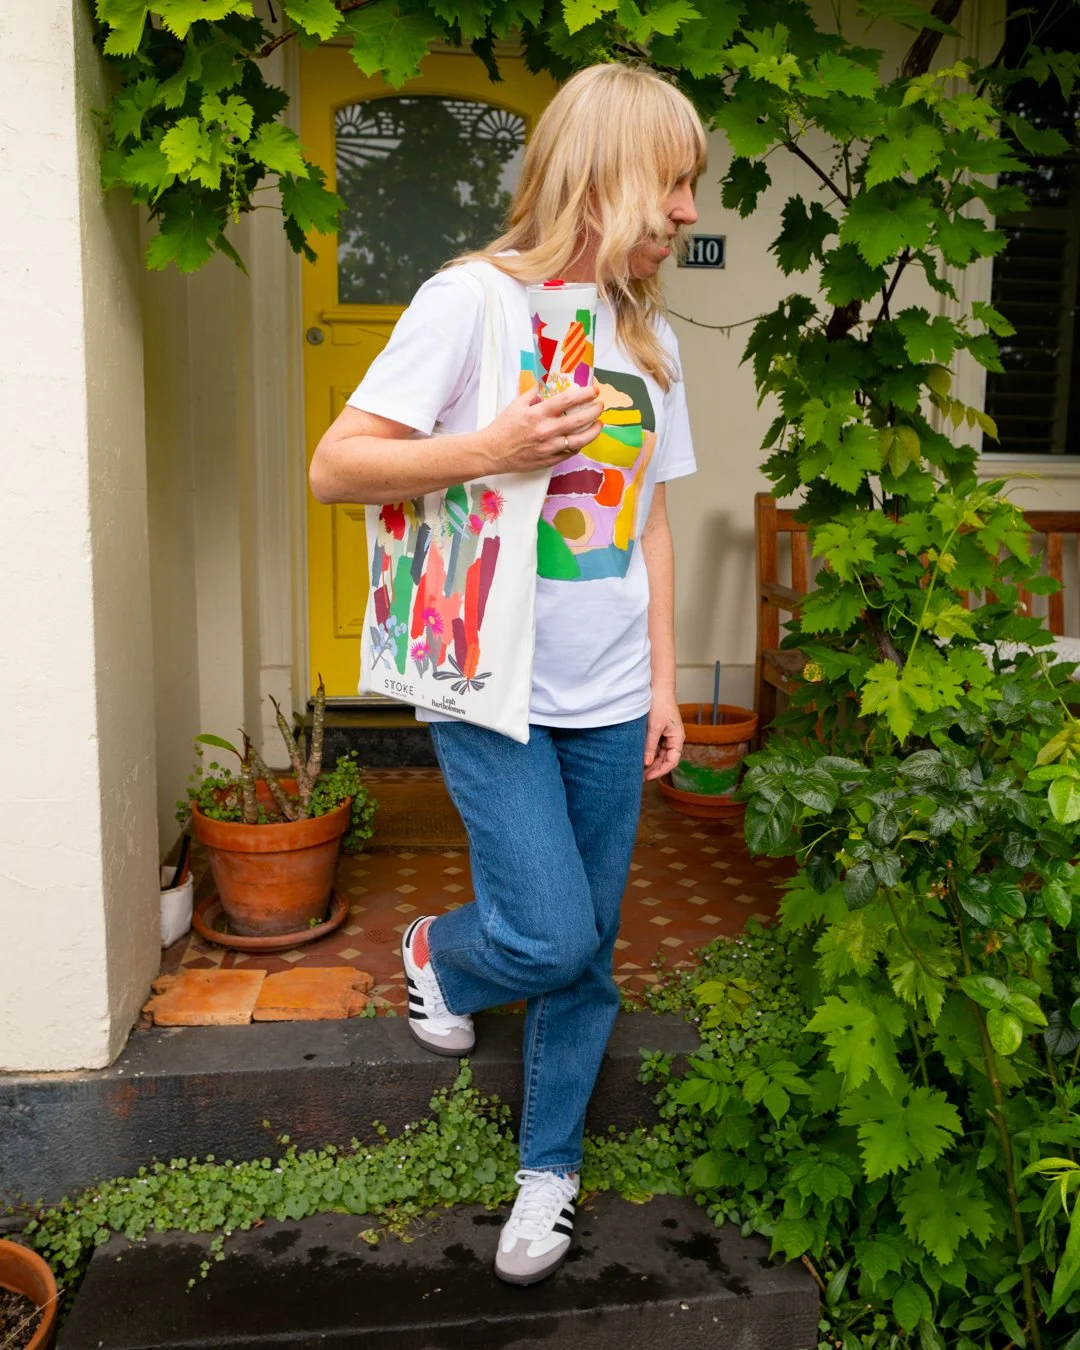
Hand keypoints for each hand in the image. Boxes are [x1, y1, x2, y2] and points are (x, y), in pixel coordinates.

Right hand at [478, 382, 602, 474]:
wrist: (491, 452)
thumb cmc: (502, 428)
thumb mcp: (515, 405)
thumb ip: (532, 394)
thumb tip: (545, 386)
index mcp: (537, 414)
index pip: (567, 400)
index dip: (585, 394)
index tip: (594, 391)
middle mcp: (545, 430)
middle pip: (579, 420)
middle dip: (594, 411)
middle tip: (600, 406)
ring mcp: (548, 447)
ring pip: (579, 440)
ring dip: (593, 431)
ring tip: (598, 424)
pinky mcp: (548, 460)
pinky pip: (570, 453)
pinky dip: (579, 445)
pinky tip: (582, 438)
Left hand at [644, 690, 683, 780]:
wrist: (657, 687)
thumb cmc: (659, 704)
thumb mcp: (654, 727)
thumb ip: (650, 746)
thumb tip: (646, 764)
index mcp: (677, 738)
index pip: (672, 761)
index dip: (660, 771)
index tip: (648, 777)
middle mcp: (673, 739)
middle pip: (665, 760)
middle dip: (653, 769)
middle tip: (638, 777)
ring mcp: (666, 736)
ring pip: (658, 755)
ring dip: (649, 762)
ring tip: (636, 769)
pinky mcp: (658, 732)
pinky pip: (654, 747)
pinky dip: (647, 753)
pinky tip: (637, 757)